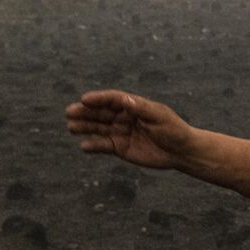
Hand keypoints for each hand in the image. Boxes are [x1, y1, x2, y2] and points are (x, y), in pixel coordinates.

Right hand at [65, 90, 195, 170]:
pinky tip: (83, 146)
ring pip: (99, 128)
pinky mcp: (120, 148)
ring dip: (85, 127)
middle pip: (101, 113)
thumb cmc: (173, 129)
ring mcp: (121, 132)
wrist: (180, 151)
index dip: (98, 98)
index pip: (113, 99)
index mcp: (134, 106)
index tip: (84, 99)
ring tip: (71, 127)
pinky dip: (93, 145)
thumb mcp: (159, 116)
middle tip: (69, 112)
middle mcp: (124, 117)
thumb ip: (141, 108)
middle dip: (85, 112)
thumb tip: (125, 99)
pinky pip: (103, 146)